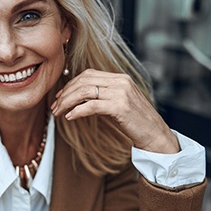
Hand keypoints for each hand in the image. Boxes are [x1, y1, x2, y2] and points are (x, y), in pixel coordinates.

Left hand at [50, 69, 179, 153]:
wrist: (155, 135)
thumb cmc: (136, 122)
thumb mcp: (119, 103)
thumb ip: (103, 96)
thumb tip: (79, 98)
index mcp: (120, 78)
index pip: (88, 74)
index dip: (71, 84)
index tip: (60, 96)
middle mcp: (121, 82)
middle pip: (84, 81)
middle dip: (65, 94)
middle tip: (54, 107)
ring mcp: (121, 93)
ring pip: (85, 92)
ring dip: (67, 102)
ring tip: (58, 113)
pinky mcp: (120, 107)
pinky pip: (92, 106)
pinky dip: (77, 111)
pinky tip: (70, 117)